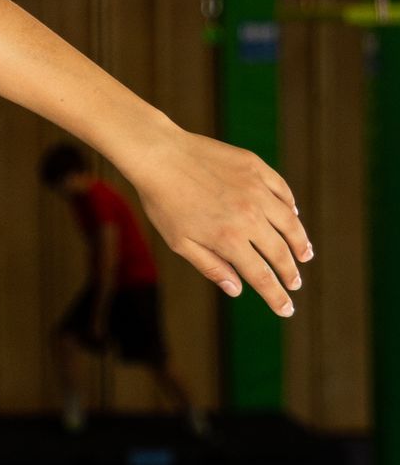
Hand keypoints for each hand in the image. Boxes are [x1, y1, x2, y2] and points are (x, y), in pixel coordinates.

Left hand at [127, 128, 310, 316]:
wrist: (159, 155)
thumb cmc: (163, 202)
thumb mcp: (180, 242)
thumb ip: (211, 266)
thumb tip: (236, 290)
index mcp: (229, 239)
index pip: (261, 276)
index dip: (276, 296)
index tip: (286, 309)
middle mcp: (249, 216)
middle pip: (280, 252)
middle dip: (290, 272)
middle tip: (295, 283)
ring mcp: (256, 190)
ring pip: (289, 222)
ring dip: (300, 242)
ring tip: (305, 254)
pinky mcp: (256, 168)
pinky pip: (282, 191)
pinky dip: (290, 207)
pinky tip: (293, 216)